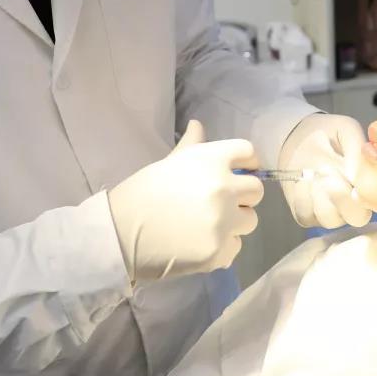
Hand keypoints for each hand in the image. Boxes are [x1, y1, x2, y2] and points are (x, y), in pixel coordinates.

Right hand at [107, 120, 263, 284]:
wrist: (120, 233)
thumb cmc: (143, 192)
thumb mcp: (169, 163)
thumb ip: (192, 146)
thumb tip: (198, 124)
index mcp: (211, 159)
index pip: (248, 152)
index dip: (247, 162)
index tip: (241, 171)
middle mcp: (223, 187)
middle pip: (256, 190)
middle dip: (243, 196)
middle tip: (221, 203)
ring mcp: (223, 221)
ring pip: (250, 220)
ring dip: (234, 223)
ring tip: (207, 226)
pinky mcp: (219, 251)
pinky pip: (236, 247)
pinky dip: (222, 248)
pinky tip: (199, 245)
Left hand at [279, 114, 371, 228]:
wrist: (298, 135)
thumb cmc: (328, 133)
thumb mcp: (346, 129)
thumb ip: (356, 148)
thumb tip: (356, 174)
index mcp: (371, 184)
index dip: (367, 192)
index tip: (350, 174)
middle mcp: (355, 204)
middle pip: (357, 218)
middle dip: (342, 197)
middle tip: (327, 173)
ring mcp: (331, 213)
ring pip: (330, 220)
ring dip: (320, 195)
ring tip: (313, 174)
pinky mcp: (307, 215)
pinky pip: (306, 217)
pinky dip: (302, 198)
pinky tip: (302, 180)